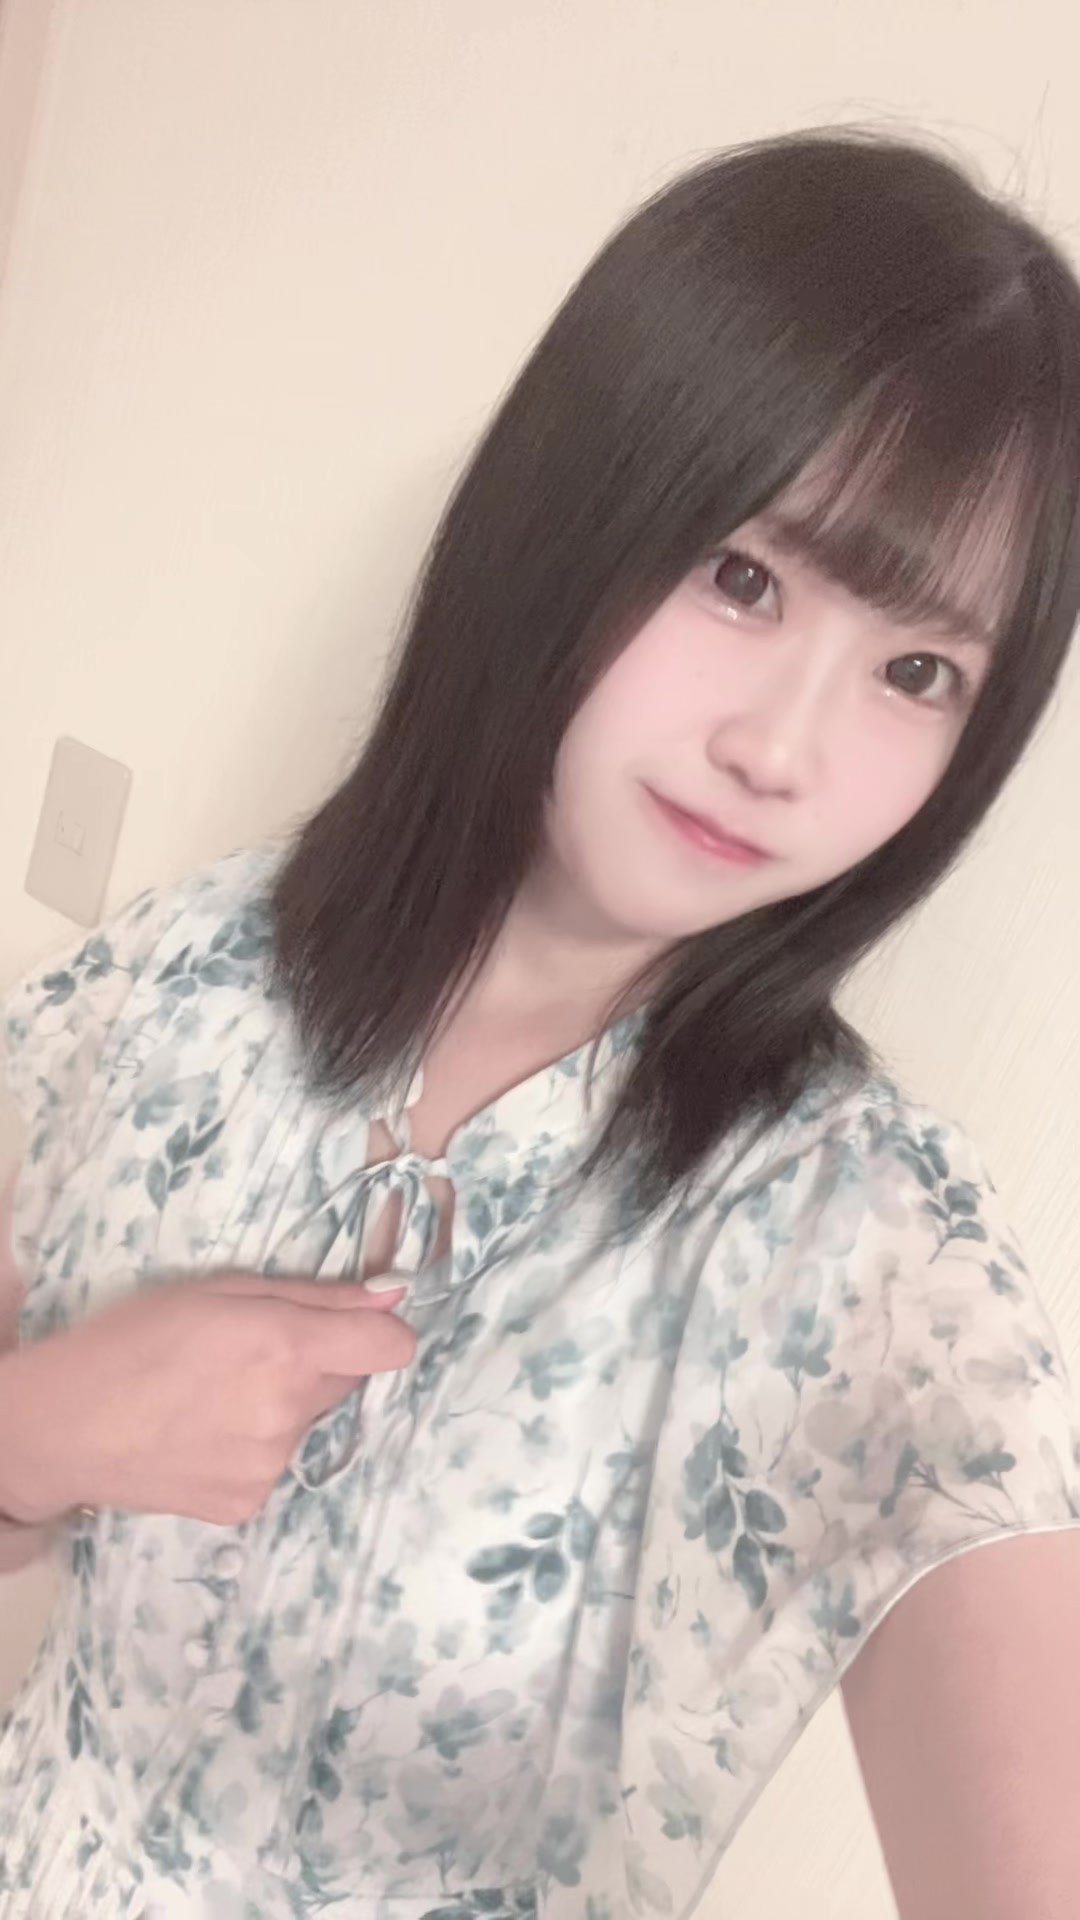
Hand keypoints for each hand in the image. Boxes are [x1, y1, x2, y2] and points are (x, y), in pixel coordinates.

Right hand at [0, 1274, 414, 1526]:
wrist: (63, 1427)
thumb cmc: (135, 1338)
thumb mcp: (221, 1290)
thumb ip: (315, 1297)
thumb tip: (392, 1296)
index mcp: (285, 1348)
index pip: (391, 1349)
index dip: (380, 1334)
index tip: (353, 1329)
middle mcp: (288, 1411)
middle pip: (345, 1382)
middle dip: (315, 1364)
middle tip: (250, 1356)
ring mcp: (269, 1466)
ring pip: (306, 1423)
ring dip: (280, 1407)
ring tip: (212, 1398)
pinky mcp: (247, 1505)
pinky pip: (274, 1464)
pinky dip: (251, 1448)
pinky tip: (201, 1436)